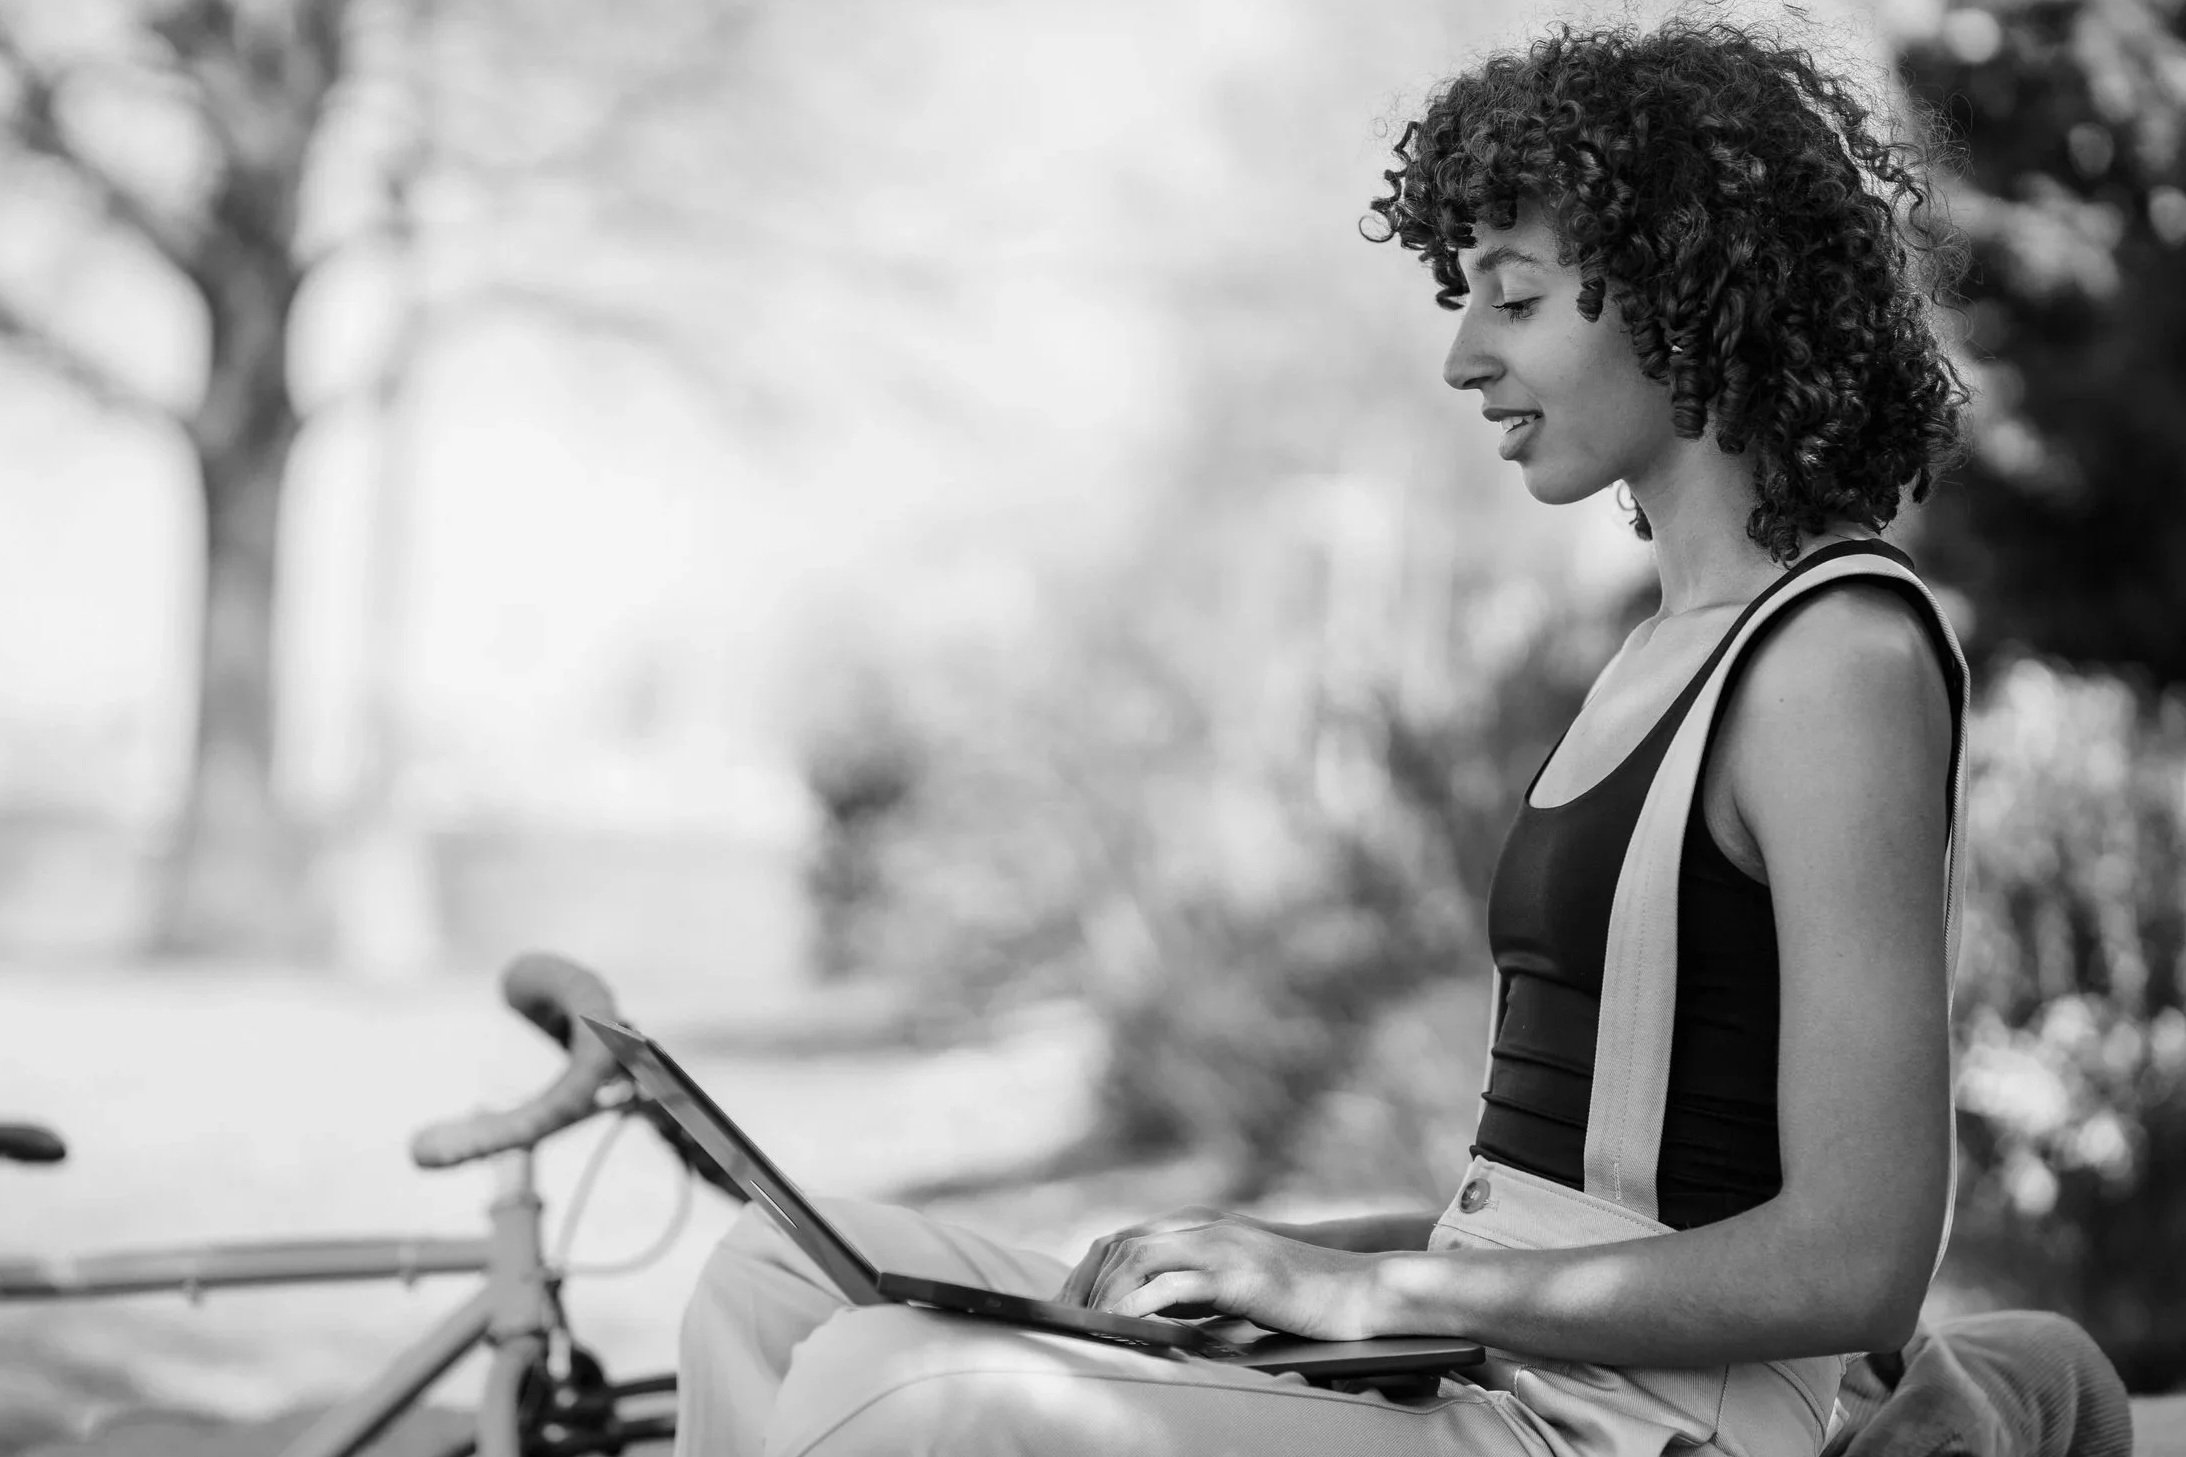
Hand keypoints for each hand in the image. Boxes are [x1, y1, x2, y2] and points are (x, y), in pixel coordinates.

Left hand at [1056, 1205, 1281, 1312]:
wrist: (1355, 1289)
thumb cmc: (1299, 1296)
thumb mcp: (1235, 1288)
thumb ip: (1193, 1291)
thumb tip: (1147, 1315)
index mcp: (1200, 1230)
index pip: (1125, 1240)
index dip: (1089, 1270)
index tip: (1067, 1306)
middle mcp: (1203, 1230)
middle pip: (1120, 1245)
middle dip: (1085, 1282)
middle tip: (1066, 1321)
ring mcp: (1218, 1247)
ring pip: (1138, 1259)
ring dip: (1106, 1294)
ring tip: (1089, 1327)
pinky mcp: (1235, 1274)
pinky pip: (1173, 1286)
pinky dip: (1141, 1306)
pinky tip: (1126, 1326)